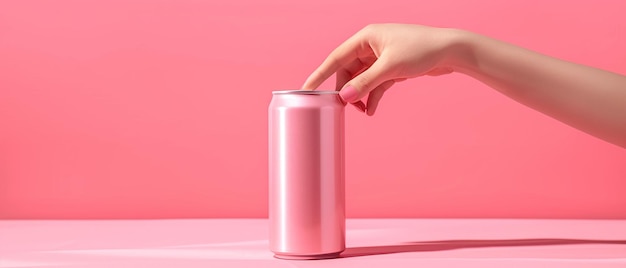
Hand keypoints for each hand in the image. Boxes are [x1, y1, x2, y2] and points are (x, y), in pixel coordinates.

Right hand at [302, 24, 460, 114]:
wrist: (451, 51)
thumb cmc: (422, 50)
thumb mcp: (391, 68)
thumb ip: (366, 83)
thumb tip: (344, 97)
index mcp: (366, 37)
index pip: (335, 57)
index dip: (320, 74)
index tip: (306, 89)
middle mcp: (371, 45)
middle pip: (347, 71)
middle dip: (346, 90)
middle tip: (344, 108)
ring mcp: (381, 57)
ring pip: (361, 80)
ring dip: (360, 96)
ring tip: (362, 110)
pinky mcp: (392, 68)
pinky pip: (374, 84)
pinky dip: (372, 96)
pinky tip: (371, 110)